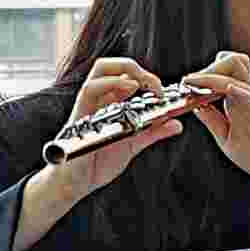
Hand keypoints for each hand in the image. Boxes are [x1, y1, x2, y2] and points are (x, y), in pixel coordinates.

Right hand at [21, 61, 179, 244]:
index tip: (162, 91)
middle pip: (108, 66)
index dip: (144, 76)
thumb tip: (176, 123)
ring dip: (125, 69)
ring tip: (143, 84)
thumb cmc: (95, 164)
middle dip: (133, 66)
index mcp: (108, 104)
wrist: (73, 184)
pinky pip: (90, 90)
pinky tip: (129, 90)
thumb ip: (152, 132)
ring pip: (100, 70)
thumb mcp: (131, 145)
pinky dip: (111, 84)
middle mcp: (97, 100)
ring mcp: (87, 105)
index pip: (123, 76)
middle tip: (153, 84)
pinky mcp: (80, 115)